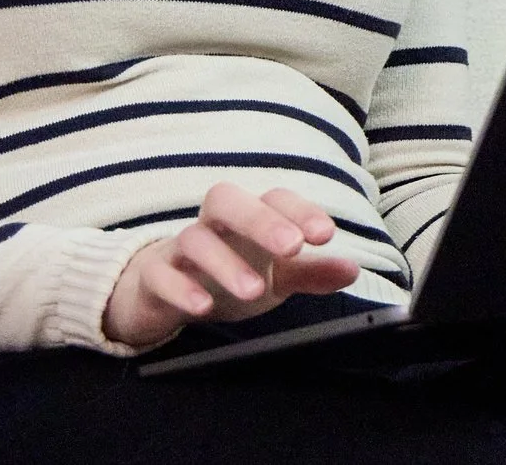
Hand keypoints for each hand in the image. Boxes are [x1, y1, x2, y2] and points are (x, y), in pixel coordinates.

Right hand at [102, 182, 361, 346]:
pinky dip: (180, 287)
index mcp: (248, 218)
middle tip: (292, 247)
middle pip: (228, 201)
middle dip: (261, 220)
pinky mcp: (152, 276)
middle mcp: (213, 225)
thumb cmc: (227, 273)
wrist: (160, 292)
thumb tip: (352, 269)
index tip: (326, 234)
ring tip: (253, 291)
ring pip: (195, 239)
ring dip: (225, 262)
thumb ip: (311, 272)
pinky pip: (160, 274)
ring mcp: (179, 248)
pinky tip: (201, 306)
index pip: (274, 198)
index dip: (300, 211)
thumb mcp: (275, 276)